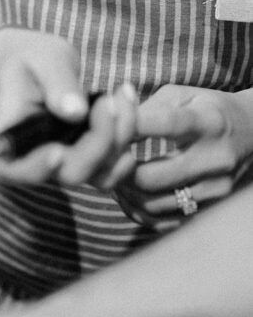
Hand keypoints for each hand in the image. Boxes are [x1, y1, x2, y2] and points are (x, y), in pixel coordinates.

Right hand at [0, 27, 136, 188]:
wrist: (38, 64)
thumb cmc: (31, 58)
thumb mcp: (42, 60)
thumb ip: (57, 83)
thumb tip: (76, 112)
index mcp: (5, 141)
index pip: (12, 170)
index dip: (36, 169)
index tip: (57, 152)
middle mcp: (34, 161)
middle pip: (70, 173)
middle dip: (99, 141)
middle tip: (108, 100)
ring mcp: (64, 164)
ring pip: (100, 172)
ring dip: (120, 137)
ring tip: (122, 92)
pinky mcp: (88, 159)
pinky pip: (115, 161)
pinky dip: (128, 133)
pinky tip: (126, 98)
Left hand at [110, 85, 252, 224]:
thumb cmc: (207, 110)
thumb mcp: (183, 95)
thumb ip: (148, 107)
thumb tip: (111, 120)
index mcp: (209, 122)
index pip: (166, 125)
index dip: (129, 127)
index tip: (104, 127)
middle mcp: (215, 159)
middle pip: (151, 176)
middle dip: (118, 171)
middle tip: (101, 161)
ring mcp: (215, 189)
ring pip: (153, 203)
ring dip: (124, 193)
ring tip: (113, 176)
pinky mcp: (211, 209)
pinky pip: (163, 220)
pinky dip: (138, 210)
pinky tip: (129, 193)